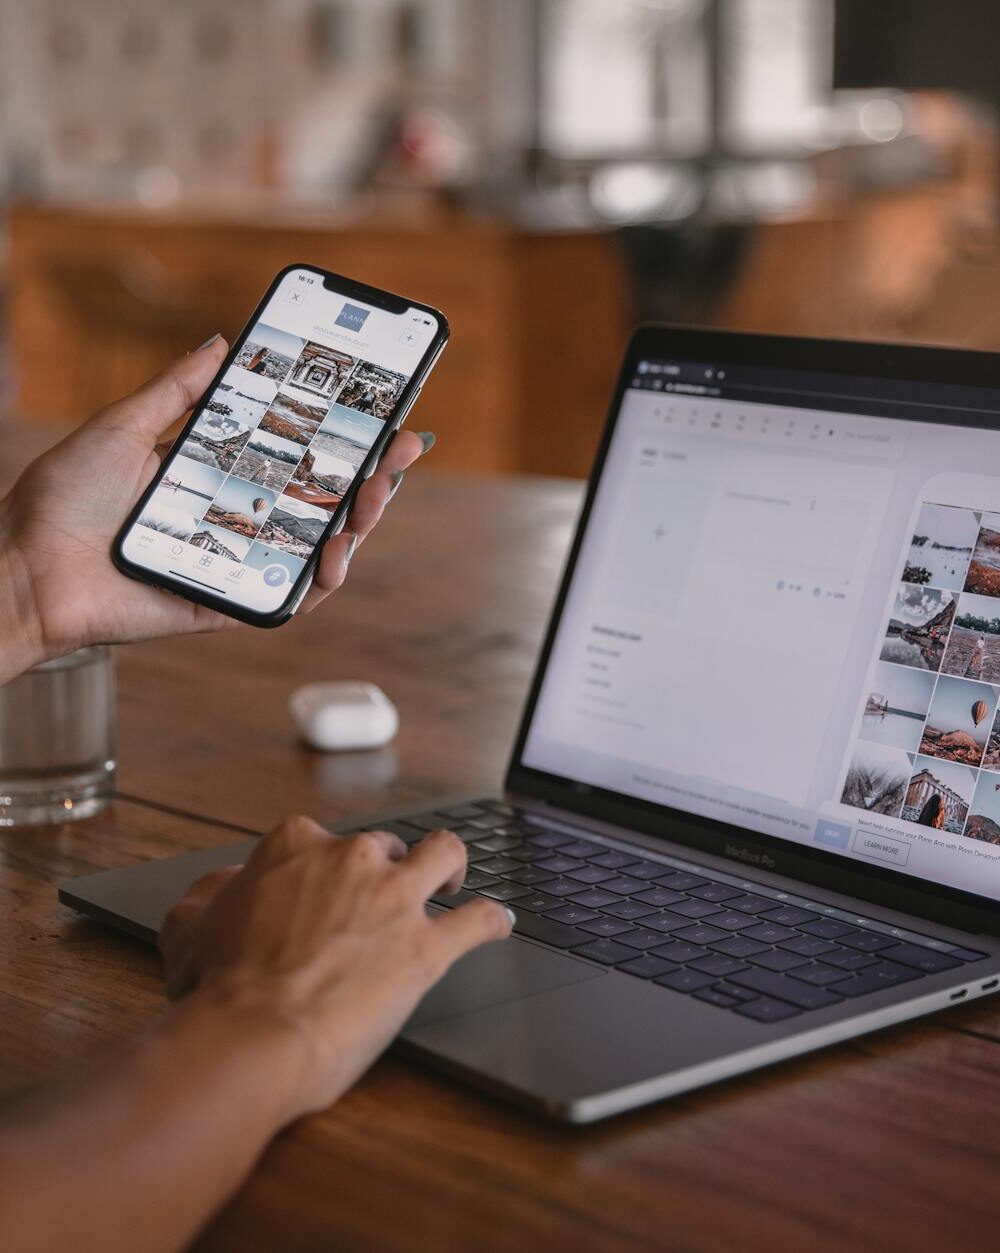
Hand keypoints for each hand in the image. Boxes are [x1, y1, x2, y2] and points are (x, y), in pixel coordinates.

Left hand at [0, 338, 428, 670]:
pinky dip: (320, 581)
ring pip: (317, 548)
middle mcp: (235, 519)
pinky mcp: (227, 604)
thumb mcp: (124, 426)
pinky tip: (336, 554)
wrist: (25, 568)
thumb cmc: (63, 499)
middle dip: (371, 476)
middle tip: (401, 450)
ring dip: (359, 524)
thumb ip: (177, 389)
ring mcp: (236, 563)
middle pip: (320, 500)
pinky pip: (287, 598)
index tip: (382, 414)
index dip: (343, 438)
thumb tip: (221, 342)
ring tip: (377, 496)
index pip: (296, 455)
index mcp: (218, 476)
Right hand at [159, 817, 512, 1123]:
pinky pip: (477, 921)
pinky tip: (499, 924)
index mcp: (296, 845)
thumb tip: (225, 887)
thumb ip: (213, 894)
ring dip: (452, 867)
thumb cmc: (218, 990)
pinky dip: (492, 921)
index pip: (320, 840)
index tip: (322, 890)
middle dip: (383, 870)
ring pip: (445, 855)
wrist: (251, 1035)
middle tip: (376, 904)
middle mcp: (352, 859)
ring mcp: (395, 899)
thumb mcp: (190, 926)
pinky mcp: (426, 948)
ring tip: (451, 883)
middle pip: (383, 847)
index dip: (322, 869)